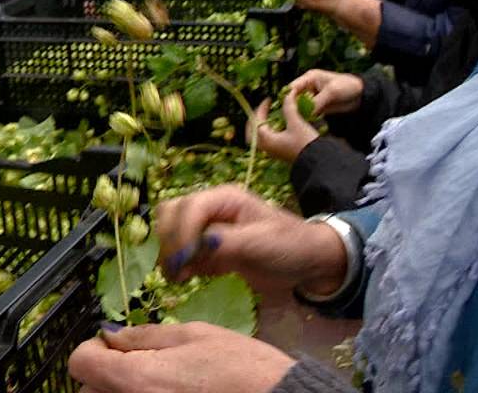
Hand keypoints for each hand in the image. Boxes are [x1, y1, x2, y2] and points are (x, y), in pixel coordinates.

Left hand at [69, 322, 293, 392]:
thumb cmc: (240, 368)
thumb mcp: (193, 335)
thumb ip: (146, 335)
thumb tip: (112, 335)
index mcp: (135, 377)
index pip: (80, 363)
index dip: (94, 348)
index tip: (115, 344)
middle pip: (88, 390)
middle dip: (106, 372)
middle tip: (139, 361)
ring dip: (121, 391)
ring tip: (156, 381)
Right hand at [154, 185, 345, 293]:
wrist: (307, 263)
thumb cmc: (290, 246)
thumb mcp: (261, 242)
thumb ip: (225, 243)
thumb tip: (194, 247)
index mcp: (225, 198)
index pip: (188, 208)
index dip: (180, 232)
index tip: (182, 260)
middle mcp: (212, 210)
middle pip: (172, 215)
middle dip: (170, 241)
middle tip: (177, 269)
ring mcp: (209, 230)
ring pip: (172, 232)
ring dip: (170, 254)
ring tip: (179, 277)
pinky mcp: (210, 251)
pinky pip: (183, 253)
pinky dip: (179, 266)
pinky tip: (186, 280)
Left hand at [248, 95, 318, 163]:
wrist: (316, 161)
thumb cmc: (305, 143)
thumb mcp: (296, 123)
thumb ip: (289, 107)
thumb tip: (287, 94)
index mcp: (266, 140)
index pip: (256, 121)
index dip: (261, 108)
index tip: (269, 99)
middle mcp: (266, 147)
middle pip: (251, 132)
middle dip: (255, 119)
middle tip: (263, 110)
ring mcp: (272, 152)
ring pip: (258, 138)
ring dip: (261, 125)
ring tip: (270, 116)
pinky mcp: (279, 153)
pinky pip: (266, 141)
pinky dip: (268, 132)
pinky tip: (277, 126)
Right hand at [288, 69, 363, 116]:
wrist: (361, 95)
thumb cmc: (347, 86)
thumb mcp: (332, 92)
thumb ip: (317, 101)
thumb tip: (305, 113)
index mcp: (310, 78)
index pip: (293, 87)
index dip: (288, 97)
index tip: (285, 109)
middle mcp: (309, 87)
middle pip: (294, 98)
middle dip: (291, 108)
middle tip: (289, 119)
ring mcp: (313, 97)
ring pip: (300, 106)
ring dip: (299, 114)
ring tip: (296, 123)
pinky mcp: (318, 106)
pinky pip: (308, 112)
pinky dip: (306, 118)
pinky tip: (304, 124)